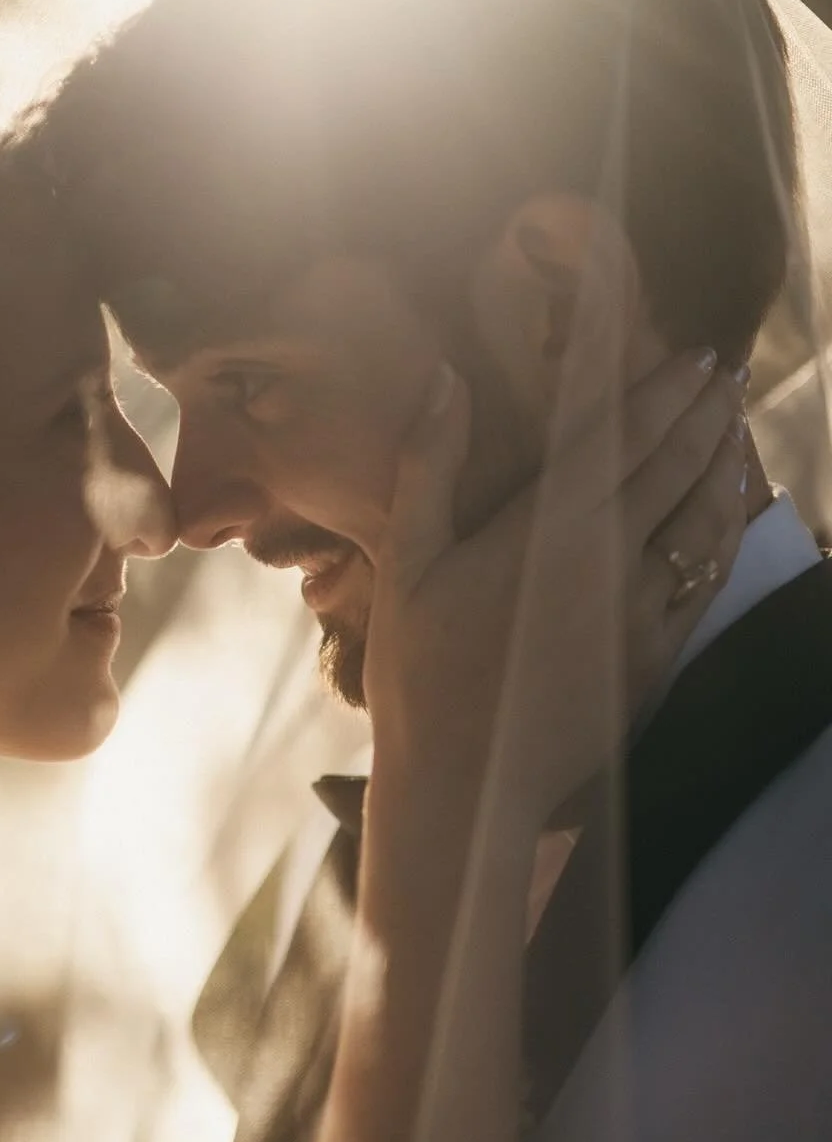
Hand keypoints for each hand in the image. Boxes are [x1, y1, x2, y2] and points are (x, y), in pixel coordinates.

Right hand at [363, 350, 748, 828]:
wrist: (464, 784)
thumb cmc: (419, 675)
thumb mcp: (407, 564)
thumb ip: (430, 465)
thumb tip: (445, 378)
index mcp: (547, 525)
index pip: (626, 435)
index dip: (666, 390)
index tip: (693, 356)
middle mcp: (608, 559)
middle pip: (677, 467)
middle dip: (705, 414)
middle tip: (724, 376)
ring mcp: (641, 612)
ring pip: (705, 521)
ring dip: (725, 467)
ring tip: (734, 431)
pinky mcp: (655, 659)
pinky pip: (706, 583)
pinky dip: (725, 537)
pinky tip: (727, 519)